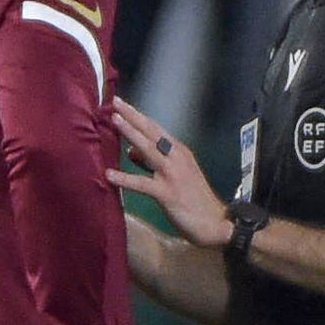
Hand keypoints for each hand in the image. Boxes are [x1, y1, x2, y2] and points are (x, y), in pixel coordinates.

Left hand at [110, 101, 231, 247]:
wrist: (215, 223)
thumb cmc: (194, 200)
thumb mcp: (176, 175)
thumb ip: (153, 162)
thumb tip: (131, 151)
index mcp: (179, 151)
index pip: (156, 128)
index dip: (138, 116)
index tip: (122, 104)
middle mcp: (177, 157)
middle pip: (152, 131)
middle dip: (133, 116)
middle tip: (115, 101)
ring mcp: (172, 174)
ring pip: (148, 149)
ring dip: (131, 133)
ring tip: (114, 121)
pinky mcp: (167, 193)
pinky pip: (142, 184)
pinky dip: (125, 179)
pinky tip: (109, 175)